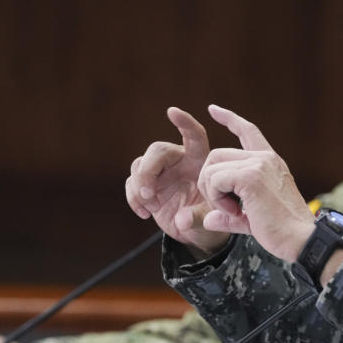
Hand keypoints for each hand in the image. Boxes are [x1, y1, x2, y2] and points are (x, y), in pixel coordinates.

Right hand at [126, 107, 230, 255]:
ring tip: (150, 207)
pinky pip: (131, 182)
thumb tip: (181, 220)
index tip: (172, 112)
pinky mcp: (146, 184)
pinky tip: (144, 213)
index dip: (185, 123)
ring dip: (139, 186)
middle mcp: (178, 161)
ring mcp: (160, 172)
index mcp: (200, 161)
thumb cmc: (210, 218)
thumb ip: (198, 218)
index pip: (194, 135)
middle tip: (148, 194)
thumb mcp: (211, 219)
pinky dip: (133, 198)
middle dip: (148, 171)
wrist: (196, 231)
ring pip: (140, 164)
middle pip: (157, 150)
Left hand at [197, 105, 315, 262]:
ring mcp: (259, 165)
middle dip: (209, 181)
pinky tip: (233, 212)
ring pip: (212, 166)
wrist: (302, 240)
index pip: (248, 131)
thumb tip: (208, 220)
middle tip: (223, 207)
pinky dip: (216, 198)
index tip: (212, 109)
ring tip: (231, 211)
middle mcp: (265, 158)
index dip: (229, 119)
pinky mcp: (251, 177)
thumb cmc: (283, 233)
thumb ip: (229, 216)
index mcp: (270, 163)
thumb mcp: (252, 220)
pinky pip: (215, 179)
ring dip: (212, 192)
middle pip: (216, 154)